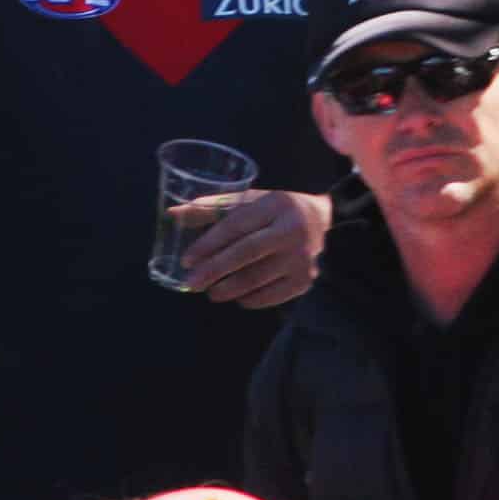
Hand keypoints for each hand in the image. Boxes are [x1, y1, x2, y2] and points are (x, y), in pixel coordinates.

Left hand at [172, 189, 326, 307]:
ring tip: (210, 291)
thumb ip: (212, 207)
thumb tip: (173, 213)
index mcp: (275, 205)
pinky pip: (271, 295)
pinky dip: (249, 299)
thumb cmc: (276, 210)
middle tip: (191, 282)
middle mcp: (291, 230)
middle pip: (246, 253)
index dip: (209, 243)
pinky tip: (236, 297)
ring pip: (257, 278)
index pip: (236, 225)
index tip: (187, 259)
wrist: (326, 223)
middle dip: (214, 270)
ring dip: (228, 288)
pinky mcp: (306, 280)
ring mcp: (301, 257)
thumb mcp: (249, 200)